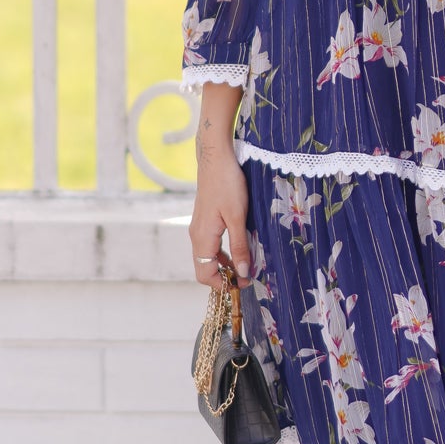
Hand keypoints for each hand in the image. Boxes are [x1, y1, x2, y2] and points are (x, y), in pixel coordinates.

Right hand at [190, 82, 251, 287]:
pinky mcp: (203, 221)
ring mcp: (198, 228)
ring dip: (224, 265)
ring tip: (246, 265)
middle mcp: (196, 236)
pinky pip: (209, 245)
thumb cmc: (228, 184)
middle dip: (224, 277)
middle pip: (204, 269)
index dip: (223, 285)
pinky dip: (222, 253)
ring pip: (207, 258)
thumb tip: (244, 273)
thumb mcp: (238, 217)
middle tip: (248, 277)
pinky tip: (239, 249)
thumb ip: (240, 246)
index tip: (244, 284)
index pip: (204, 275)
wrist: (216, 158)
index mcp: (202, 238)